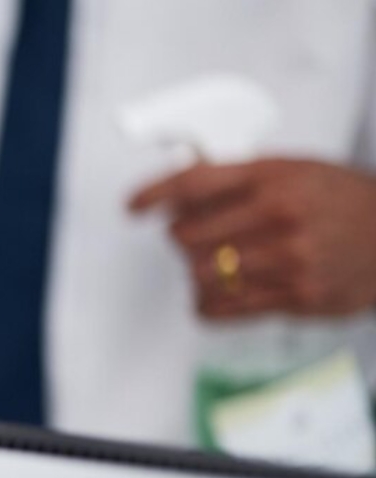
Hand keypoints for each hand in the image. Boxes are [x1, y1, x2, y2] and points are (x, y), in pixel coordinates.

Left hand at [129, 158, 375, 319]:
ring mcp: (289, 259)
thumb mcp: (294, 169)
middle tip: (192, 237)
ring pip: (201, 274)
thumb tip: (180, 183)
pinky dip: (206, 304)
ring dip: (195, 272)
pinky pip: (224, 308)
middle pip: (187, 235)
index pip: (193, 182)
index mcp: (273, 177)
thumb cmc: (344, 200)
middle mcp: (279, 216)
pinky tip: (211, 295)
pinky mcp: (296, 296)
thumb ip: (238, 177)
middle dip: (180, 238)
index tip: (133, 207)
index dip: (154, 194)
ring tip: (211, 265)